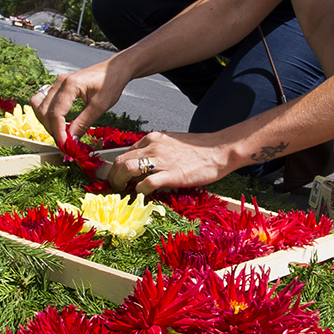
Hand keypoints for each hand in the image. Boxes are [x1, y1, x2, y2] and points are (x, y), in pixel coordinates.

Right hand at [31, 57, 127, 145]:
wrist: (114, 69)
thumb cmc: (110, 84)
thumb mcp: (99, 107)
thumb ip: (83, 123)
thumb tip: (71, 140)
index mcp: (70, 85)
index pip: (55, 113)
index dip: (58, 132)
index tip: (64, 145)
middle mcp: (59, 82)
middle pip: (44, 111)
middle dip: (51, 129)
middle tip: (64, 142)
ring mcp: (57, 82)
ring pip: (39, 105)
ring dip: (46, 121)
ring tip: (60, 132)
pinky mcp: (58, 85)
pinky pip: (43, 100)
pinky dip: (46, 113)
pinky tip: (57, 121)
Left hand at [108, 130, 231, 194]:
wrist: (219, 150)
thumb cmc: (198, 149)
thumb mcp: (172, 143)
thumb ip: (157, 151)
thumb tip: (145, 164)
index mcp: (153, 139)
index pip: (126, 152)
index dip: (119, 167)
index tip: (119, 177)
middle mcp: (153, 146)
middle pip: (121, 161)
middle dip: (114, 176)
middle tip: (115, 187)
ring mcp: (161, 160)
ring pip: (128, 169)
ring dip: (120, 182)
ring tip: (122, 192)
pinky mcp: (171, 174)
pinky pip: (147, 183)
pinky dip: (139, 191)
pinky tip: (141, 195)